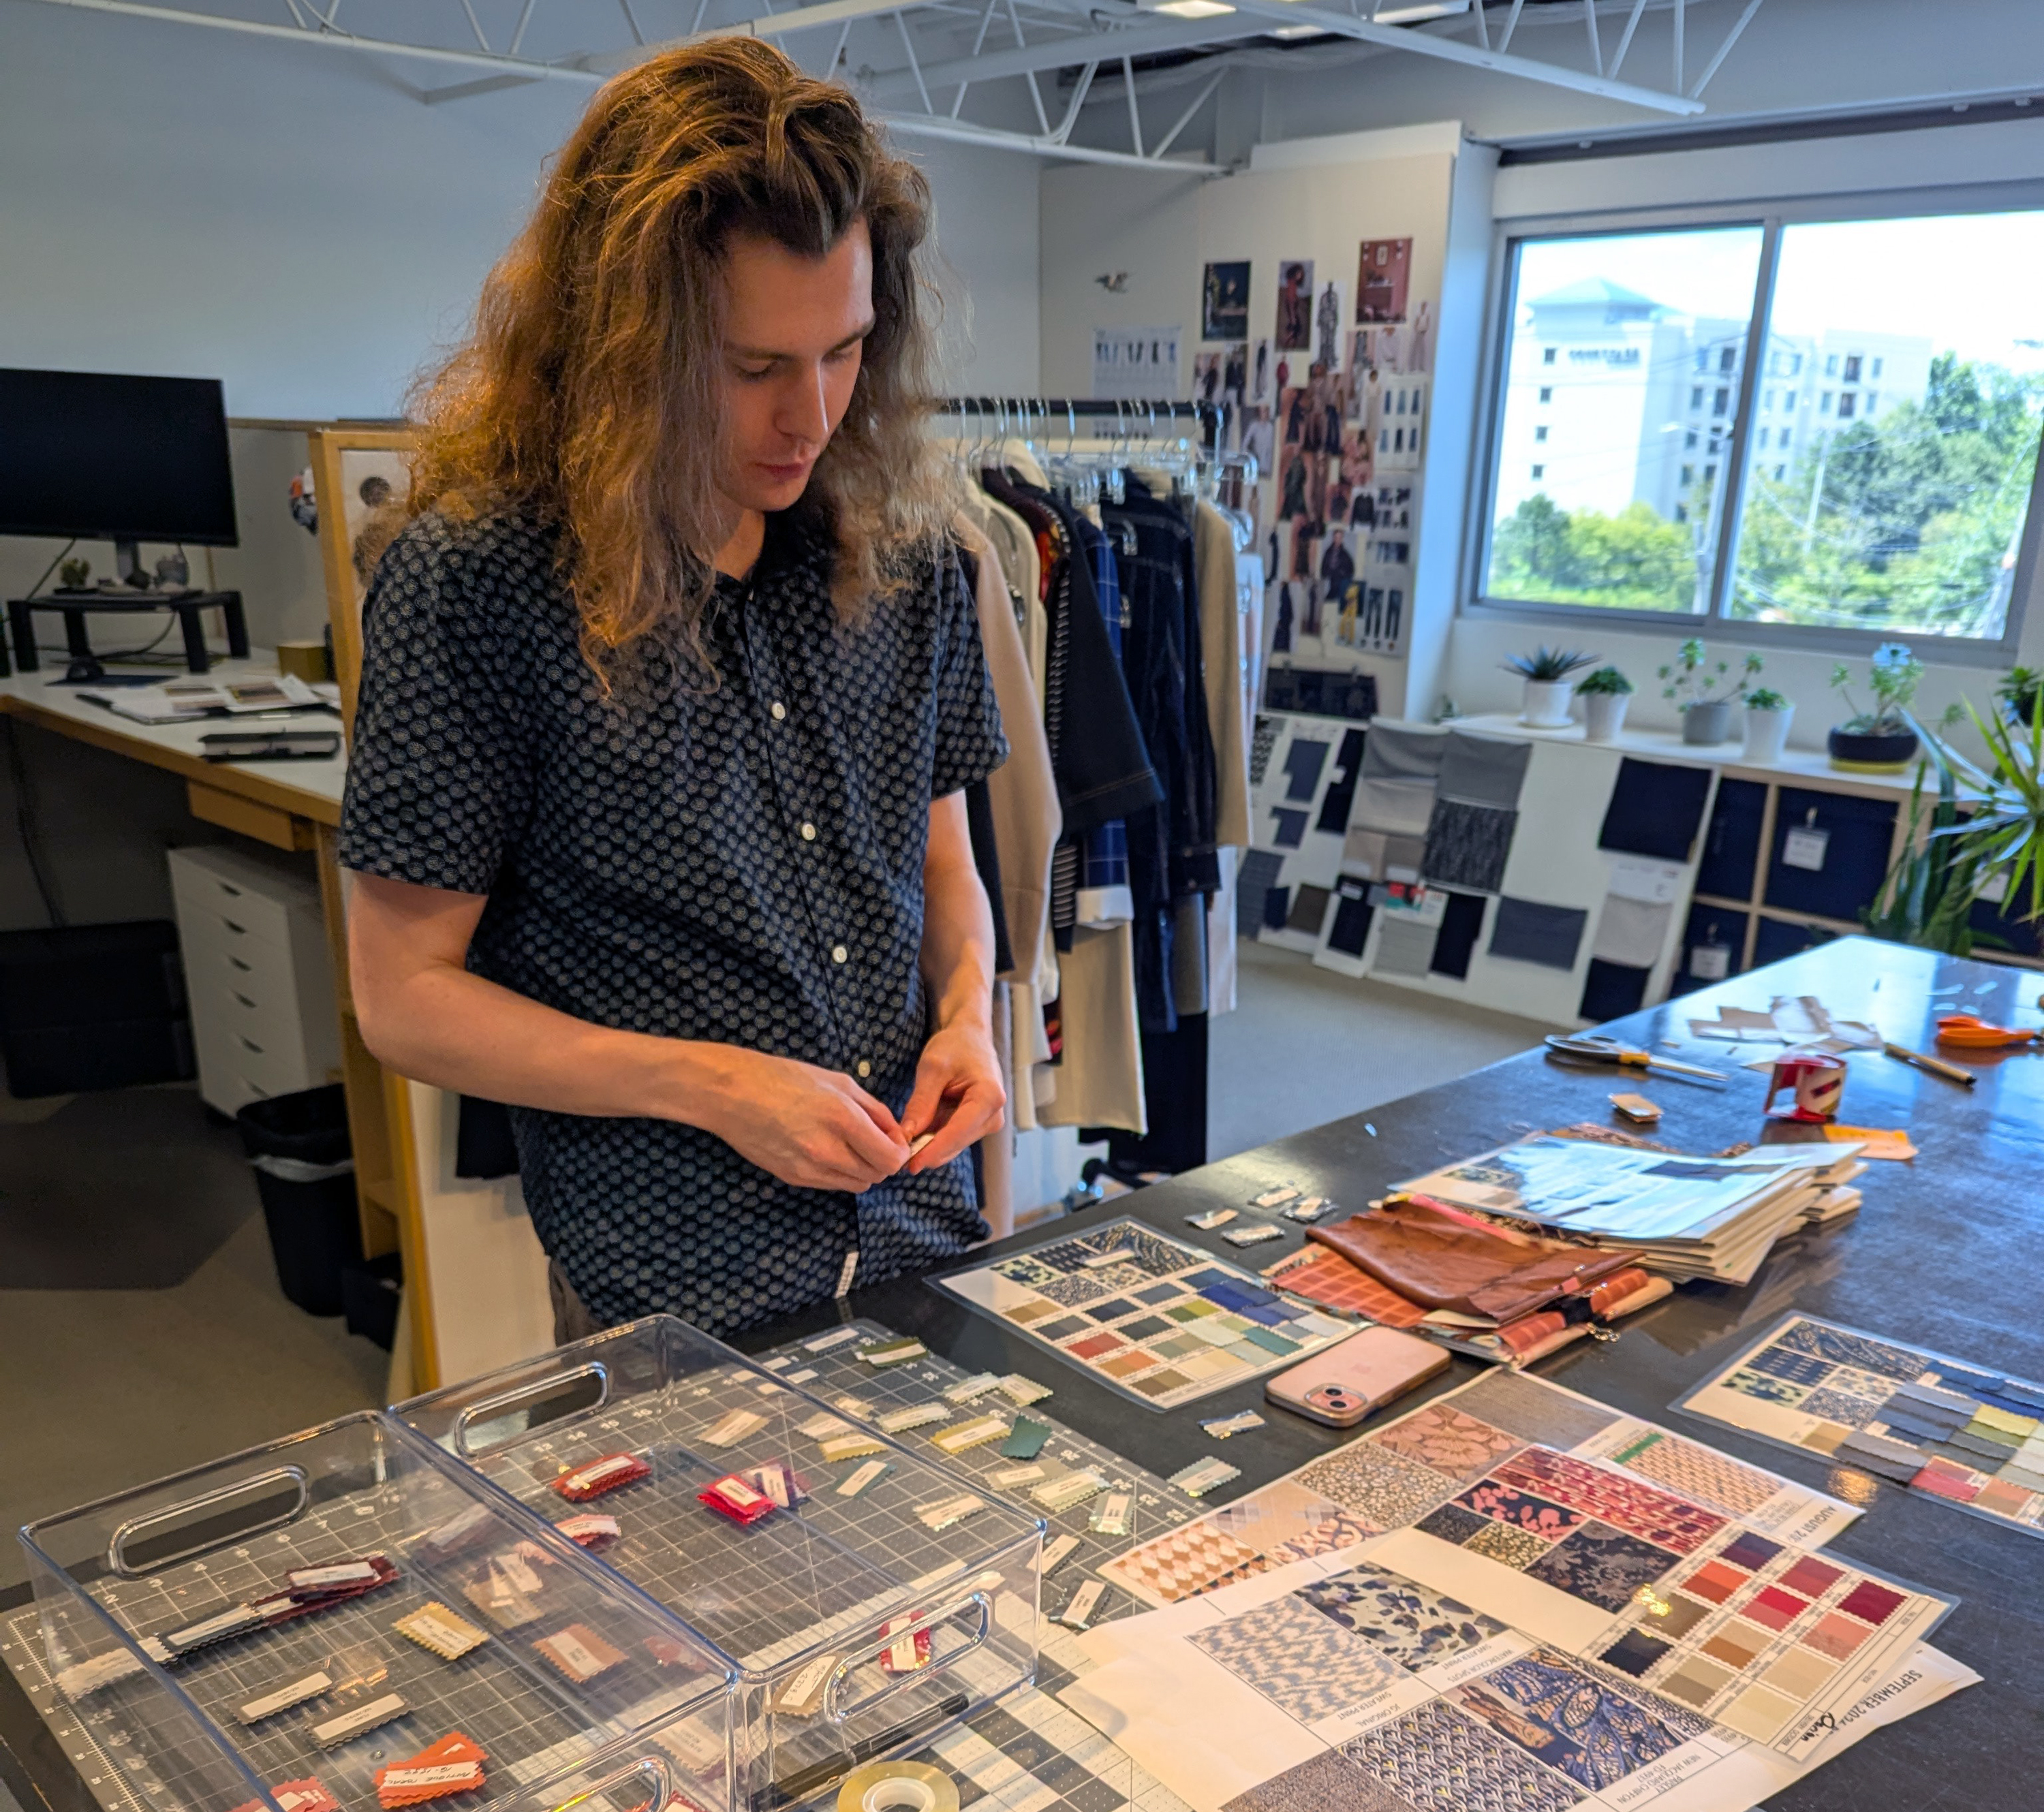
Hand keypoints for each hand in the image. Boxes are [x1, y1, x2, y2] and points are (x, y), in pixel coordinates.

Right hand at [698, 1049, 909, 1192]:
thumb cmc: (784, 1078)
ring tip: (848, 1145)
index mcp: (843, 1118)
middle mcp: (827, 1150)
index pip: (890, 1159)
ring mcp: (808, 1168)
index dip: (898, 1151)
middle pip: (877, 1175)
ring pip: (856, 1185)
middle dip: (882, 1160)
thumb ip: (874, 1109)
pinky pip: (832, 1185)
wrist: (732, 1093)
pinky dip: (839, 1173)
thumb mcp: (838, 1082)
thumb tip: (895, 1132)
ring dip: (861, 1169)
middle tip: (873, 1141)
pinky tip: (826, 1150)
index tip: (893, 1139)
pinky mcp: (793, 1178)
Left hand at [900, 1017, 1005, 1175]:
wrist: (970, 1037)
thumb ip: (921, 1103)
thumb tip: (907, 1136)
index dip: (932, 1151)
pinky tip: (914, 1134)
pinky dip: (933, 1138)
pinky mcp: (978, 1125)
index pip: (958, 1133)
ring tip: (901, 1143)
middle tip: (894, 1157)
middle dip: (926, 1151)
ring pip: (952, 1145)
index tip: (908, 1165)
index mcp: (988, 1098)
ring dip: (928, 1146)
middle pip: (955, 1143)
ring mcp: (987, 1122)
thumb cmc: (954, 1046)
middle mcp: (994, 1116)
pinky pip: (951, 1138)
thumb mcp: (932, 1069)